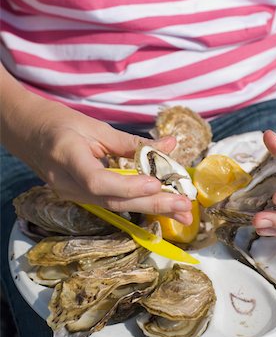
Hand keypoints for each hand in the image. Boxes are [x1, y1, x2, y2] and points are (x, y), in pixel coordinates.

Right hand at [28, 105, 192, 224]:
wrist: (28, 132)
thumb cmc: (58, 122)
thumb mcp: (95, 127)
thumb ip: (131, 141)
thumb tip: (169, 145)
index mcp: (68, 158)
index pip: (98, 181)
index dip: (129, 185)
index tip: (157, 183)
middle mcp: (68, 184)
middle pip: (114, 201)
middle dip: (153, 205)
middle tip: (185, 208)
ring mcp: (72, 194)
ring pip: (115, 206)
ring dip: (151, 209)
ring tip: (182, 213)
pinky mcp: (80, 196)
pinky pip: (111, 202)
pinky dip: (138, 203)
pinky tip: (160, 206)